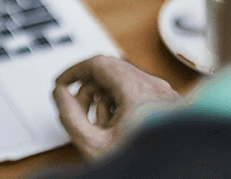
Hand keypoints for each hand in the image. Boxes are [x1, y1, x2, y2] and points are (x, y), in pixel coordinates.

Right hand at [52, 55, 178, 160]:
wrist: (170, 176)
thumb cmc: (142, 165)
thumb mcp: (93, 144)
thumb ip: (69, 115)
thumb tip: (60, 93)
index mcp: (139, 92)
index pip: (98, 64)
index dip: (73, 71)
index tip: (61, 83)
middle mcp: (156, 87)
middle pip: (110, 71)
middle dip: (88, 89)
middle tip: (76, 109)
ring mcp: (165, 94)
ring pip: (123, 81)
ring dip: (103, 98)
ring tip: (98, 125)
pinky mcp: (169, 103)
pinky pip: (137, 92)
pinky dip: (120, 103)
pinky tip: (115, 126)